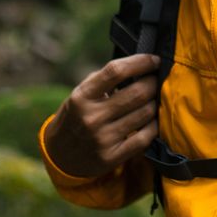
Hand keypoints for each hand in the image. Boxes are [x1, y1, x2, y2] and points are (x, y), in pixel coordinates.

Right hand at [43, 54, 159, 177]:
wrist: (59, 155)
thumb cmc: (77, 116)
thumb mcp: (81, 94)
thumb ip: (106, 80)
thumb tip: (142, 65)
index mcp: (82, 96)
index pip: (116, 71)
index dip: (141, 62)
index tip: (154, 59)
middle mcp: (91, 117)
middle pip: (137, 92)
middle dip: (153, 83)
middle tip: (157, 80)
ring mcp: (102, 138)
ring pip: (145, 113)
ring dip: (155, 103)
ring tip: (154, 99)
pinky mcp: (112, 156)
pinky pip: (145, 137)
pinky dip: (154, 126)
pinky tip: (152, 120)